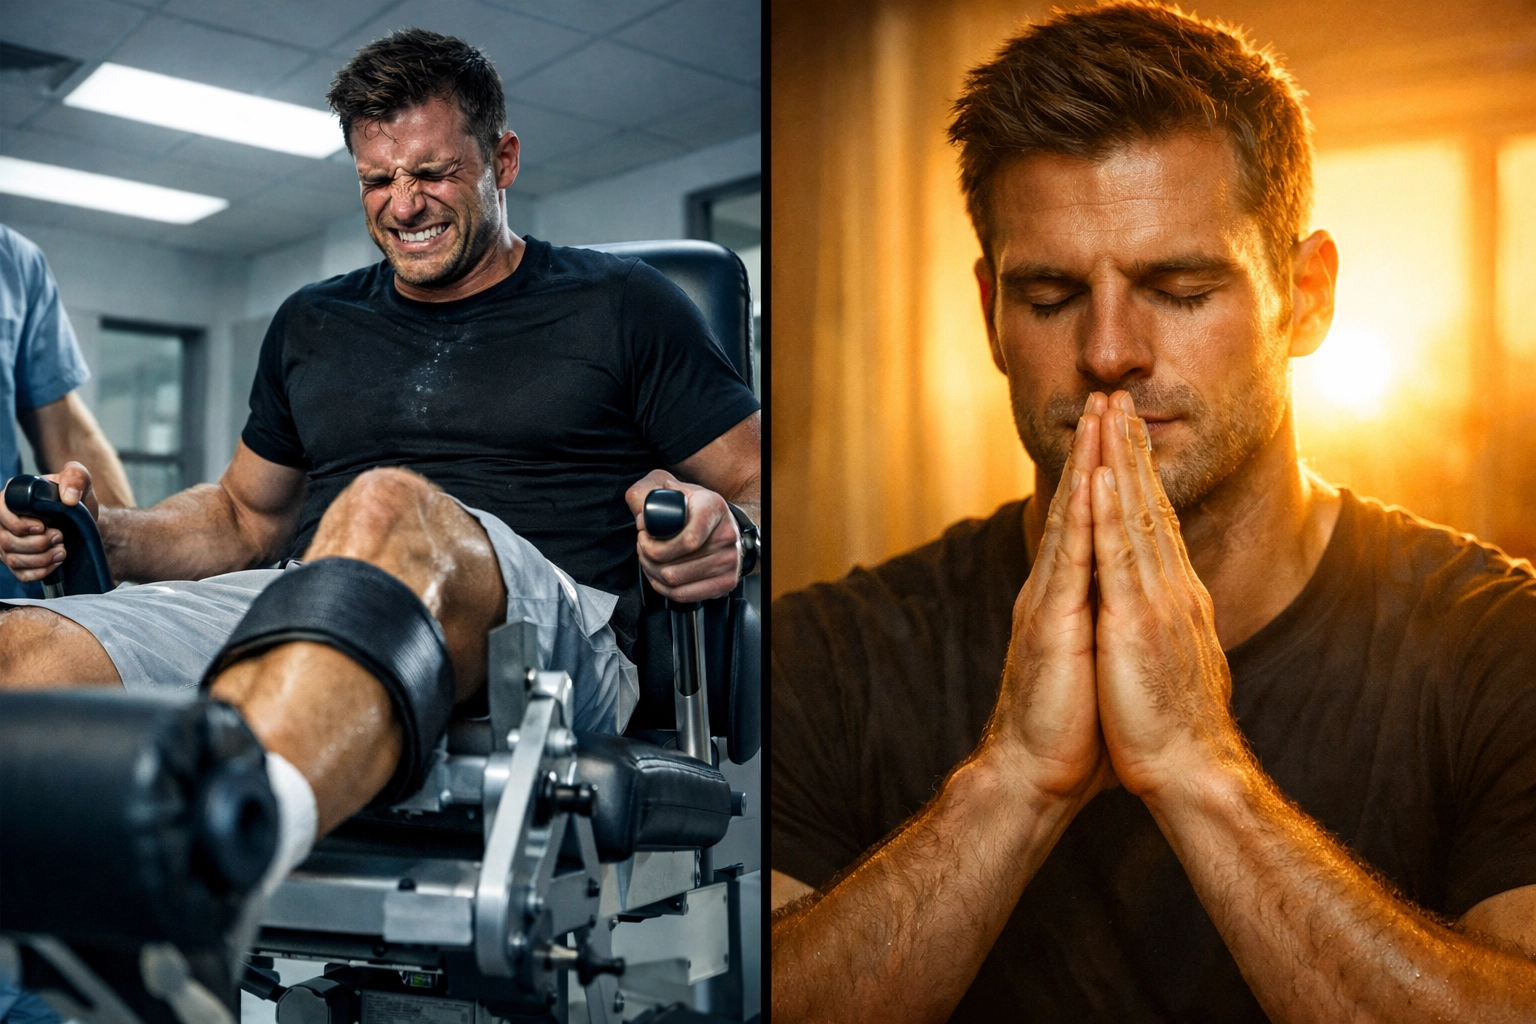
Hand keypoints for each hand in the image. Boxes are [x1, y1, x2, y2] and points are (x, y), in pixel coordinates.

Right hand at [0, 461, 97, 582]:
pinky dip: (39, 572)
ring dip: (41, 559)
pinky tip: (56, 563)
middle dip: (37, 543)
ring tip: (62, 550)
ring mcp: (8, 543)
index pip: (0, 515)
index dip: (20, 525)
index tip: (43, 526)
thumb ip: (74, 477)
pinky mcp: (19, 560)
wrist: (83, 518)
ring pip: (12, 560)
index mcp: (11, 498)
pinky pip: (20, 574)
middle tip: (60, 536)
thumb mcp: (78, 478)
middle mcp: (3, 521)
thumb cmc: (74, 495)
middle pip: (6, 541)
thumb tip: (68, 498)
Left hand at [625, 468, 741, 601]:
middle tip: (642, 549)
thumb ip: (649, 494)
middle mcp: (726, 536)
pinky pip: (684, 595)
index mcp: (713, 508)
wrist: (722, 522)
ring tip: (649, 560)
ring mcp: (729, 562)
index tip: (643, 537)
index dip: (655, 546)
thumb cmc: (693, 507)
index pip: (687, 540)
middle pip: (674, 567)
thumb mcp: (671, 489)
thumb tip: (641, 518)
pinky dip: (664, 588)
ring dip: (653, 573)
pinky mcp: (726, 582)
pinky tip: (659, 575)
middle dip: (647, 559)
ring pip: (675, 582)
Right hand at [980, 393, 1116, 808]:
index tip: (1122, 431)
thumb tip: (1128, 606)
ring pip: (1072, 518)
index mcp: (1071, 596)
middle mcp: (1056, 588)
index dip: (1107, 475)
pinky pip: (1069, 558)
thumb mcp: (1099, 661)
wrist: (1036, 773)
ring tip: (1098, 416)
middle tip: (1108, 396)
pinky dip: (1081, 514)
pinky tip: (1089, 479)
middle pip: (1079, 505)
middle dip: (1095, 449)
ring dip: (1086, 463)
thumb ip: (1106, 625)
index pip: (1092, 523)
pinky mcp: (1051, 622)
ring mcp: (1050, 601)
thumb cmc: (1070, 728)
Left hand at [1089, 392, 1246, 798]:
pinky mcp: (1137, 622)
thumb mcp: (1168, 659)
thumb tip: (1162, 608)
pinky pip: (1120, 557)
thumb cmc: (1175, 727)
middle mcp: (1171, 587)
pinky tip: (1100, 479)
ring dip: (1121, 463)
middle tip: (1119, 399)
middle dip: (1131, 450)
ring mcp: (1158, 600)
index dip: (1140, 476)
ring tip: (1109, 415)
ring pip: (1136, 517)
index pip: (1154, 523)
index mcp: (1173, 597)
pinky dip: (1109, 515)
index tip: (1127, 435)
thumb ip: (1164, 625)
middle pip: (1148, 504)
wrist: (1192, 772)